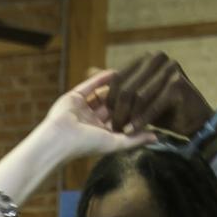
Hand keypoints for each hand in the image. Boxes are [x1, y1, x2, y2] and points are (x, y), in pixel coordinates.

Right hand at [37, 69, 157, 163]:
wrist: (58, 139)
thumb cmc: (86, 145)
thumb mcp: (115, 143)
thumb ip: (135, 140)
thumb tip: (157, 137)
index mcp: (101, 134)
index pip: (121, 120)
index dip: (133, 112)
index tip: (149, 103)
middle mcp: (92, 122)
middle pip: (113, 106)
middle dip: (126, 98)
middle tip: (143, 85)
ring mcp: (82, 108)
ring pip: (102, 95)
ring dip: (115, 87)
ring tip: (132, 76)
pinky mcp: (74, 96)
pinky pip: (90, 86)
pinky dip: (101, 78)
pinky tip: (115, 71)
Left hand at [103, 52, 214, 138]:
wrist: (193, 120)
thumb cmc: (163, 108)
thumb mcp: (138, 93)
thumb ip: (119, 82)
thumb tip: (90, 70)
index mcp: (146, 58)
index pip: (118, 77)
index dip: (109, 98)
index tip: (106, 117)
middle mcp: (158, 58)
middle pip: (127, 87)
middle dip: (117, 110)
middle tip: (112, 128)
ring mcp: (170, 69)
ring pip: (138, 97)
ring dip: (128, 117)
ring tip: (121, 131)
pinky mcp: (178, 85)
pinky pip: (152, 106)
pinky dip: (141, 121)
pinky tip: (133, 132)